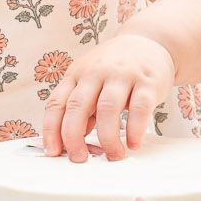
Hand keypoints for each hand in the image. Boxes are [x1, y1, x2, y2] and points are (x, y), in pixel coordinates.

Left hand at [41, 32, 177, 162]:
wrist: (149, 42)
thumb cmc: (115, 68)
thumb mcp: (90, 81)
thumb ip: (80, 108)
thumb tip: (71, 140)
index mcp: (77, 74)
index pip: (57, 103)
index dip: (51, 129)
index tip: (53, 151)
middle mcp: (96, 72)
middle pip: (78, 106)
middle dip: (74, 137)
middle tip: (79, 158)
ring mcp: (122, 75)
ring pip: (108, 109)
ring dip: (108, 138)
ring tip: (113, 155)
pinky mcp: (147, 81)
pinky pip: (139, 108)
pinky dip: (135, 130)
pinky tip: (133, 143)